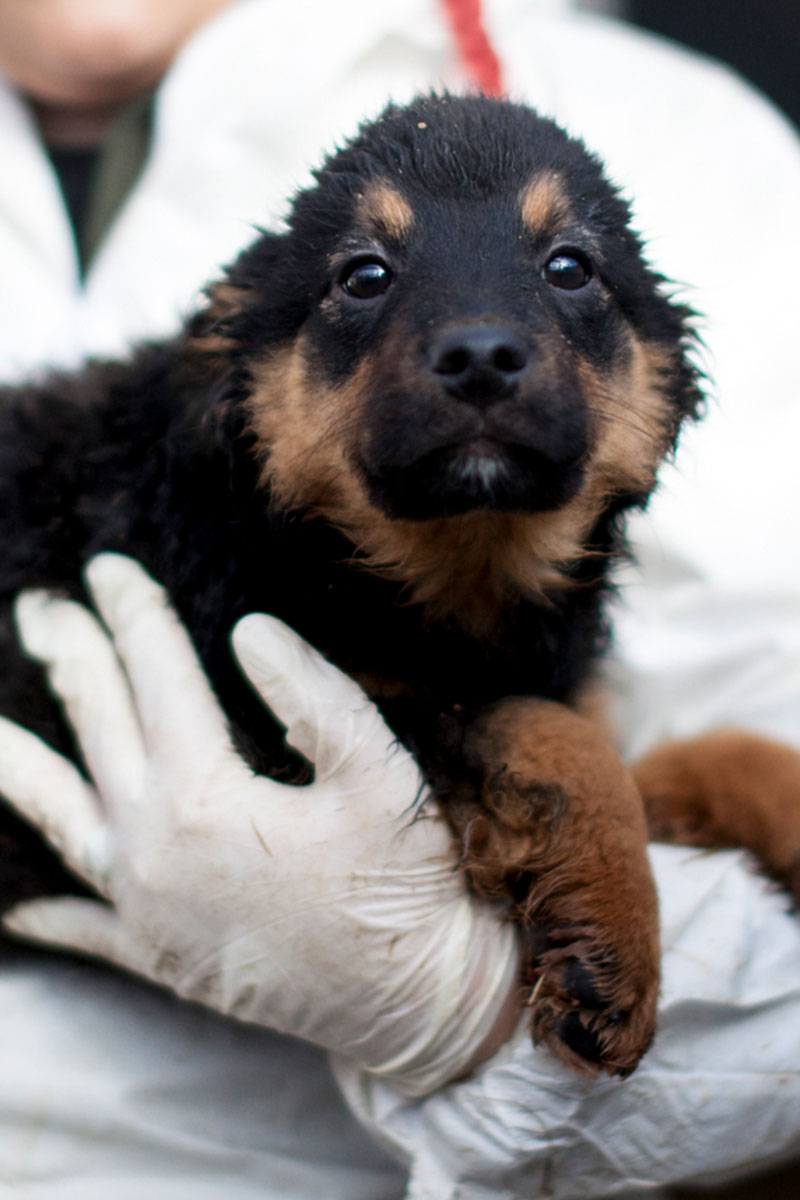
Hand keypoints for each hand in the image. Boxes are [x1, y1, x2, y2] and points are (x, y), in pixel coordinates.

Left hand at [0, 554, 520, 1095]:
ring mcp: (143, 908)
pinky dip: (42, 901)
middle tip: (41, 609)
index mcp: (203, 798)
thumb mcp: (377, 775)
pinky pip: (78, 920)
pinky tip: (13, 895)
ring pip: (59, 815)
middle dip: (70, 658)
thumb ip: (311, 694)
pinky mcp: (153, 955)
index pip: (156, 677)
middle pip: (97, 729)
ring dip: (19, 760)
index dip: (134, 613)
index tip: (108, 567)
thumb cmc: (401, 885)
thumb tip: (248, 629)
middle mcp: (151, 850)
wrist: (413, 1006)